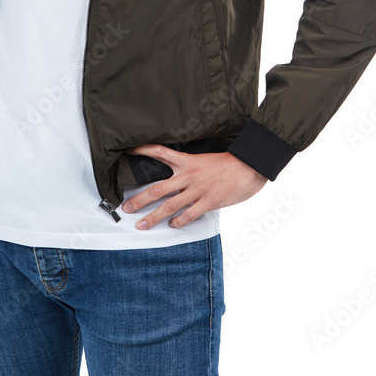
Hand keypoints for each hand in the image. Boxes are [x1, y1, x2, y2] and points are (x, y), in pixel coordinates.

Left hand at [122, 144, 267, 229]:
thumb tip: (177, 178)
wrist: (250, 166)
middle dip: (139, 199)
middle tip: (125, 207)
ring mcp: (198, 189)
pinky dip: (179, 221)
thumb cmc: (229, 163)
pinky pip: (189, 214)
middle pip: (158, 188)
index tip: (130, 150)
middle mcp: (189, 175)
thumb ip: (190, 168)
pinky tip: (172, 225)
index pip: (161, 152)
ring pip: (170, 205)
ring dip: (153, 216)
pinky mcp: (209, 201)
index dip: (144, 150)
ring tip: (141, 225)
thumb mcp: (205, 159)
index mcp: (188, 161)